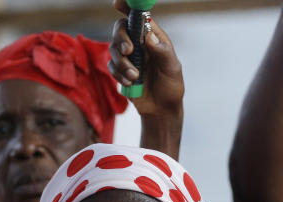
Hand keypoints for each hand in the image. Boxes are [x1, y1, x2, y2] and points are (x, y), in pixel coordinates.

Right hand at [109, 0, 183, 118]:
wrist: (161, 110)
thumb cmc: (171, 87)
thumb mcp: (172, 69)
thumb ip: (162, 52)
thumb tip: (148, 37)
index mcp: (153, 37)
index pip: (140, 16)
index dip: (128, 7)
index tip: (117, 3)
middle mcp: (139, 44)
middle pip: (120, 29)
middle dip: (121, 39)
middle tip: (128, 51)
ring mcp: (128, 57)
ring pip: (113, 48)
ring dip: (122, 63)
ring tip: (135, 77)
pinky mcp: (120, 70)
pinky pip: (111, 66)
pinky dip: (118, 74)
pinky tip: (131, 82)